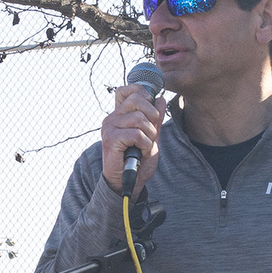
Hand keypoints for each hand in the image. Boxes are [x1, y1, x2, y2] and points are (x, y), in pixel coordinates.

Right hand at [101, 83, 164, 200]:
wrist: (129, 182)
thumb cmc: (138, 161)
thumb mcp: (152, 136)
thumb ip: (155, 118)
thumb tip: (161, 99)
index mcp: (120, 114)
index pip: (127, 90)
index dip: (143, 93)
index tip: (151, 110)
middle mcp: (112, 118)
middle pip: (137, 100)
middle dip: (152, 117)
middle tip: (150, 134)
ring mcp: (109, 127)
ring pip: (139, 118)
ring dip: (149, 135)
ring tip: (144, 147)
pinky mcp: (110, 139)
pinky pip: (136, 134)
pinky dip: (145, 145)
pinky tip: (140, 152)